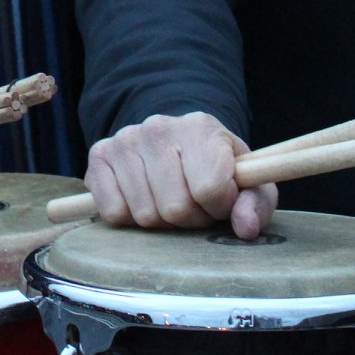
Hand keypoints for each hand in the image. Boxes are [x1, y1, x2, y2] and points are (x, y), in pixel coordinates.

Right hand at [84, 112, 276, 239]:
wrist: (177, 143)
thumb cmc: (217, 168)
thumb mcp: (249, 183)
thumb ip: (255, 203)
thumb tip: (246, 228)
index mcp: (200, 128)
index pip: (210, 188)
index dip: (219, 208)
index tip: (220, 202)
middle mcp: (158, 126)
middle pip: (175, 207)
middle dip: (190, 219)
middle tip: (194, 205)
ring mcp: (125, 139)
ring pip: (144, 214)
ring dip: (161, 221)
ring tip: (170, 201)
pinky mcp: (99, 155)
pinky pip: (113, 212)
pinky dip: (130, 217)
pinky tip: (143, 198)